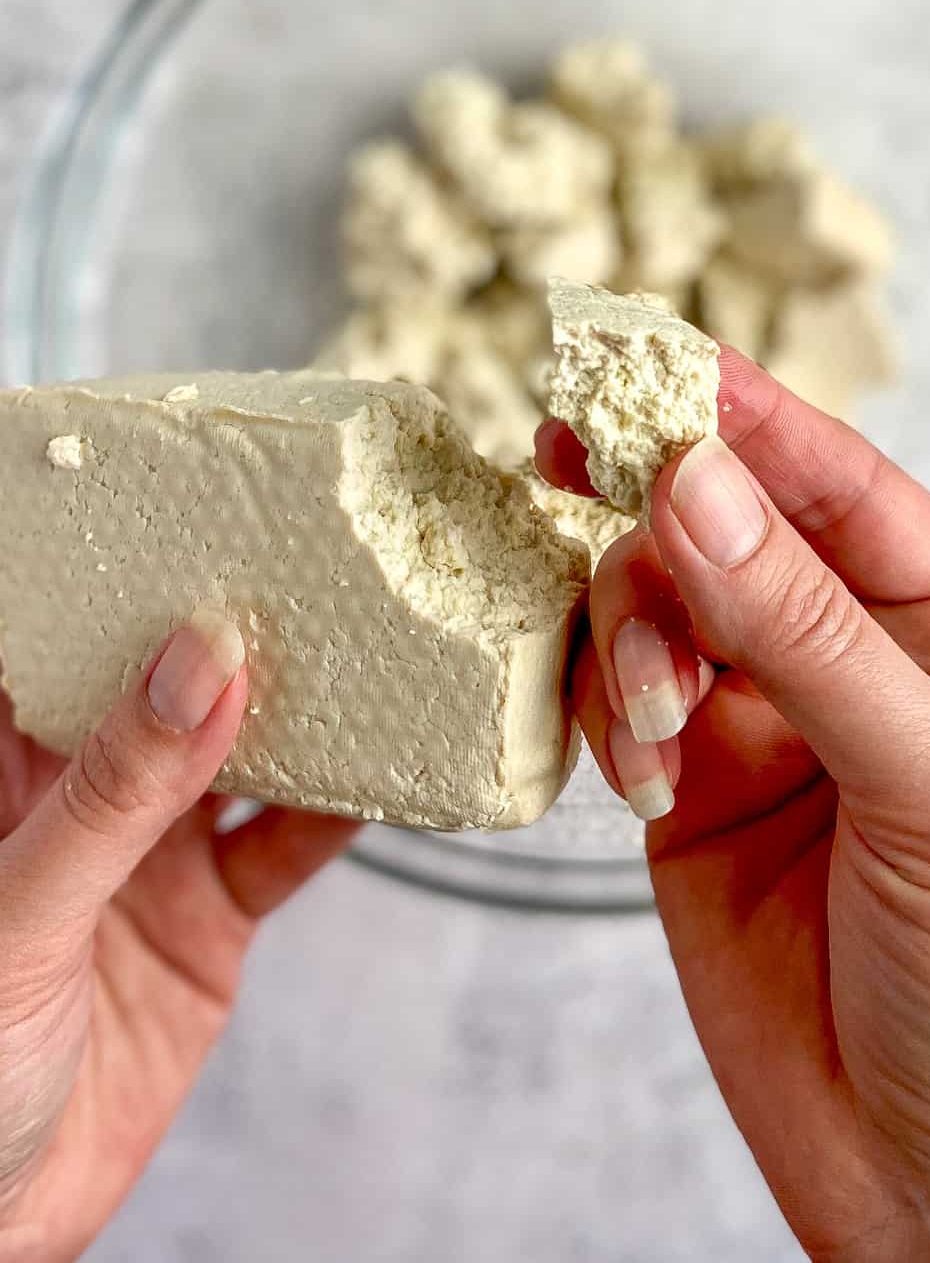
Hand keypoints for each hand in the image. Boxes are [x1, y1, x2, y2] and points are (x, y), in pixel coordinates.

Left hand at [0, 614, 356, 1261]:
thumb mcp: (19, 910)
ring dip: (306, 709)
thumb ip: (113, 791)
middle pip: (171, 684)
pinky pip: (287, 849)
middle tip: (318, 554)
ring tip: (377, 642)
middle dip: (237, 624)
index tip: (200, 501)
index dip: (123, 568)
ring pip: (243, 755)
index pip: (65, 638)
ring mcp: (152, 856)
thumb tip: (197, 660)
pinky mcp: (208, 924)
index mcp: (10, 768)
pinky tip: (395, 773)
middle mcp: (86, 796)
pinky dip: (344, 813)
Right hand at [538, 352, 929, 1262]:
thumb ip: (806, 631)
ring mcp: (768, 731)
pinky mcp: (690, 804)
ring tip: (654, 718)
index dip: (746, 414)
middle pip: (730, 530)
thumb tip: (695, 481)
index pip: (842, 483)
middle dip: (660, 509)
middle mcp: (859, 663)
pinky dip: (605, 712)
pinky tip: (636, 768)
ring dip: (631, 631)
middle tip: (571, 459)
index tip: (649, 355)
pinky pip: (618, 705)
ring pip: (659, 609)